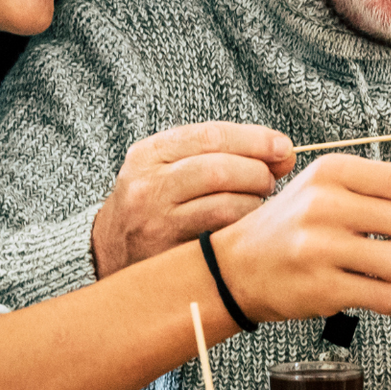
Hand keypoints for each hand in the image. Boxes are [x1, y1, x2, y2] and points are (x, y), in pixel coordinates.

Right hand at [92, 122, 294, 278]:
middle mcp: (148, 185)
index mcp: (149, 153)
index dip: (254, 139)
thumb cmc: (154, 202)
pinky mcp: (168, 254)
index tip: (283, 146)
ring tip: (257, 202)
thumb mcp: (172, 166)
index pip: (211, 135)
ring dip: (254, 202)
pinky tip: (245, 226)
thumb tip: (283, 152)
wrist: (108, 251)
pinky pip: (220, 236)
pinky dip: (242, 227)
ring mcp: (156, 222)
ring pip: (225, 205)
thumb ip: (221, 153)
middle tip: (269, 180)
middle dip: (257, 173)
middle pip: (220, 169)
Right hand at [215, 154, 390, 321]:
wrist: (235, 267)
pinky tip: (389, 299)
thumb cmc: (291, 227)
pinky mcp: (322, 288)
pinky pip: (389, 298)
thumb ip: (375, 189)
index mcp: (333, 171)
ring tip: (390, 277)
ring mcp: (321, 247)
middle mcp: (326, 204)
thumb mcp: (324, 188)